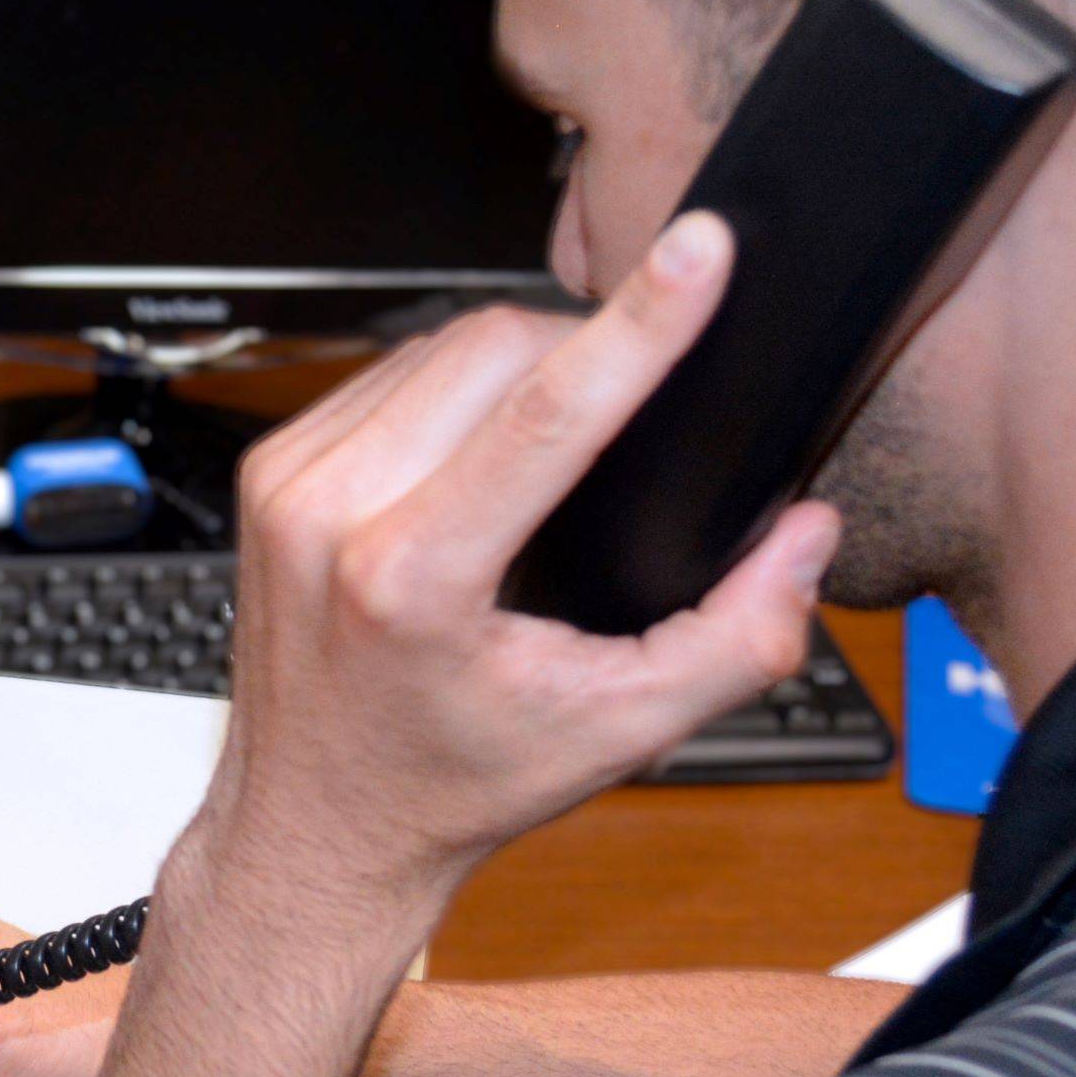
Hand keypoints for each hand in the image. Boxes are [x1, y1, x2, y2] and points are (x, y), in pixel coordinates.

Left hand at [175, 212, 840, 944]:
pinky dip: (451, 388)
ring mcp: (285, 486)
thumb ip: (739, 638)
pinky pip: (385, 375)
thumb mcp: (618, 733)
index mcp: (409, 580)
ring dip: (517, 364)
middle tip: (636, 398)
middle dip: (584, 349)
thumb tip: (806, 536)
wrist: (319, 824)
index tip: (701, 252)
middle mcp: (329, 517)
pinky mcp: (270, 471)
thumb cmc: (446, 784)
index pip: (545, 412)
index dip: (640, 323)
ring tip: (560, 432)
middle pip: (493, 350)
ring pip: (436, 346)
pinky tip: (482, 441)